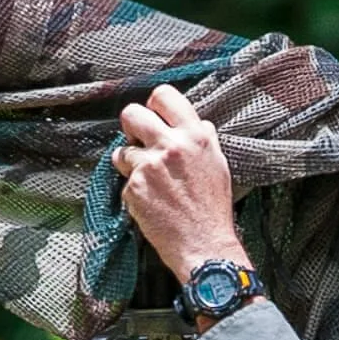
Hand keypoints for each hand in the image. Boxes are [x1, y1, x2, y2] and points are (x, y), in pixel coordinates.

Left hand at [111, 84, 248, 277]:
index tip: (154, 116)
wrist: (204, 244)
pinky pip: (123, 179)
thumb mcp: (217, 163)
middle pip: (131, 113)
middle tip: (139, 141)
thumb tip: (194, 122)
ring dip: (129, 162)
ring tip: (148, 179)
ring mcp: (149, 166)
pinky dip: (133, 189)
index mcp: (195, 136)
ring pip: (121, 150)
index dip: (154, 105)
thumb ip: (203, 138)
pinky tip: (150, 201)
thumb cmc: (212, 208)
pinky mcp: (133, 188)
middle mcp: (170, 146)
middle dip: (131, 126)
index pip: (163, 95)